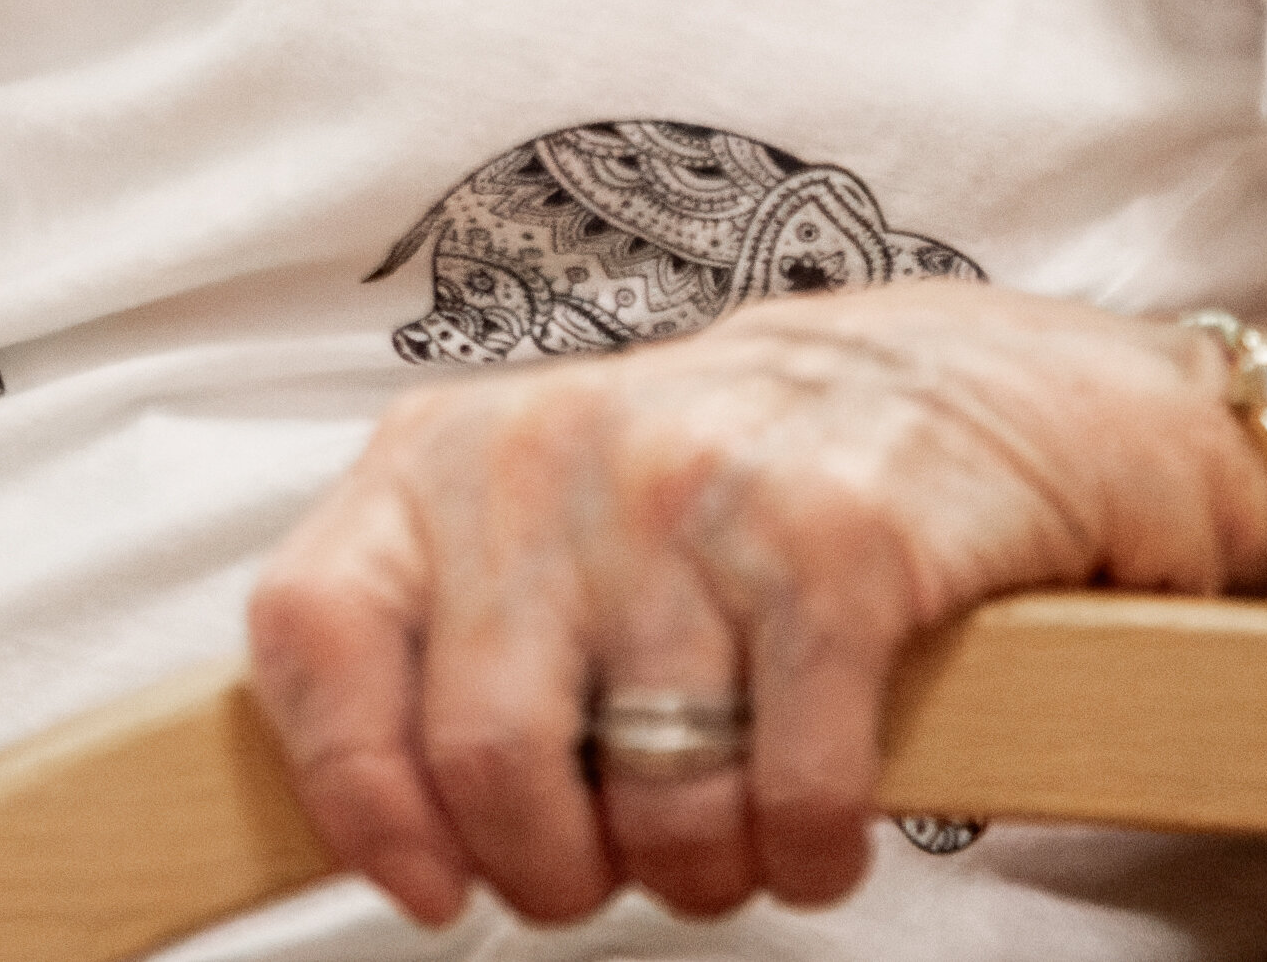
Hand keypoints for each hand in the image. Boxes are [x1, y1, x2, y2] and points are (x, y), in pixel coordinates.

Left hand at [243, 285, 1266, 928]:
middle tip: (607, 867)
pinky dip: (808, 854)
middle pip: (487, 756)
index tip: (424, 880)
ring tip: (728, 832)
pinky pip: (795, 792)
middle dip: (551, 868)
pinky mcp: (841, 546)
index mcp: (444, 454)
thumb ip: (439, 637)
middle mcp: (553, 457)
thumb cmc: (715, 490)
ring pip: (654, 799)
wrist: (951, 387)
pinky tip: (816, 826)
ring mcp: (696, 495)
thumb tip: (377, 824)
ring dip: (699, 869)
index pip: (314, 626)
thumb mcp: (537, 521)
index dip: (355, 788)